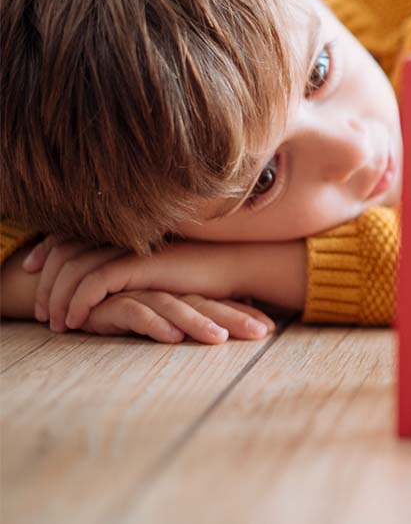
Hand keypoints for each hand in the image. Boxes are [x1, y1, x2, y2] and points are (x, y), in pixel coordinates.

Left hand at [24, 236, 307, 329]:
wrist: (236, 266)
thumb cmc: (205, 273)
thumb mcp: (160, 269)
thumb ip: (134, 268)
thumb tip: (110, 284)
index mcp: (126, 230)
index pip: (72, 235)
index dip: (47, 251)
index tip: (31, 270)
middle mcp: (123, 234)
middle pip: (64, 251)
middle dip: (45, 281)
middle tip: (39, 311)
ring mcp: (131, 246)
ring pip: (74, 268)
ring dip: (58, 298)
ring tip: (55, 323)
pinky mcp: (140, 264)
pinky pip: (94, 282)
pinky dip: (79, 302)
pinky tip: (75, 321)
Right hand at [78, 290, 274, 343]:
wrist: (74, 297)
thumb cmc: (123, 308)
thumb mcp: (163, 319)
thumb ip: (198, 322)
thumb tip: (236, 331)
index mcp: (180, 293)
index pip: (217, 304)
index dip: (242, 314)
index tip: (270, 329)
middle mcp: (163, 291)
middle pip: (203, 304)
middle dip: (233, 318)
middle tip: (260, 333)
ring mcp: (138, 293)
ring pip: (174, 307)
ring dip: (197, 323)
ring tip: (218, 338)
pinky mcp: (110, 303)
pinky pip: (134, 311)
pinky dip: (152, 324)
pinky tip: (170, 336)